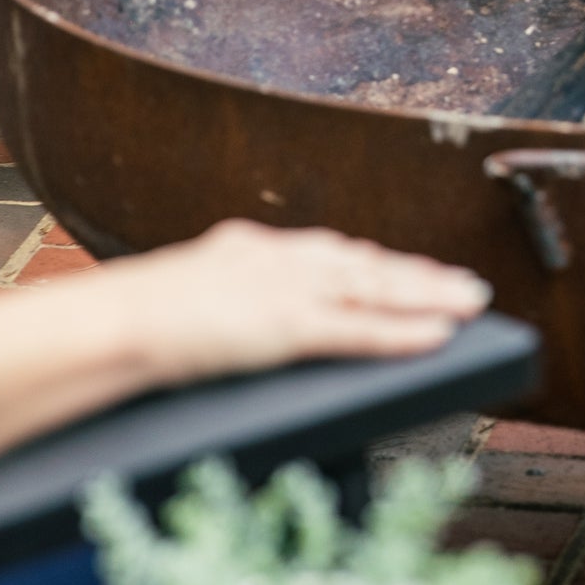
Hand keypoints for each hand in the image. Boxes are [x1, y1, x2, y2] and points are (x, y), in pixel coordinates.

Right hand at [0, 221, 489, 459]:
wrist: (112, 323)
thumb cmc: (132, 323)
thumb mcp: (184, 299)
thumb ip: (220, 303)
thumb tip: (233, 326)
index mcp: (248, 248)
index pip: (327, 253)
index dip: (374, 263)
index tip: (407, 267)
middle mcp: (276, 259)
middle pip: (364, 264)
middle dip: (417, 274)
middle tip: (464, 283)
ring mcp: (285, 290)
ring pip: (375, 289)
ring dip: (428, 296)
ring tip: (472, 302)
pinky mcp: (288, 326)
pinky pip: (360, 330)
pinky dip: (404, 332)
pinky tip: (439, 336)